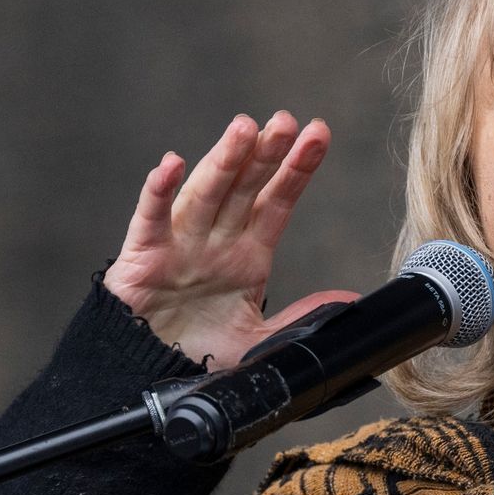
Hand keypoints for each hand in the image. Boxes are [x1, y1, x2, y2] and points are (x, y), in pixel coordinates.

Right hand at [106, 111, 356, 367]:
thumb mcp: (259, 340)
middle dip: (266, 153)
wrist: (148, 373)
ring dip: (223, 160)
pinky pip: (151, 218)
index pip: (277, 202)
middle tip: (285, 121)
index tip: (317, 134)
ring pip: (206, 193)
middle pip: (245, 187)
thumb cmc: (198, 351)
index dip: (297, 169)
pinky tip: (171, 165)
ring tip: (244, 129)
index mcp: (247, 254)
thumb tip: (349, 301)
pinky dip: (159, 192)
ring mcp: (181, 243)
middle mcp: (216, 239)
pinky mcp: (144, 255)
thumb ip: (300, 319)